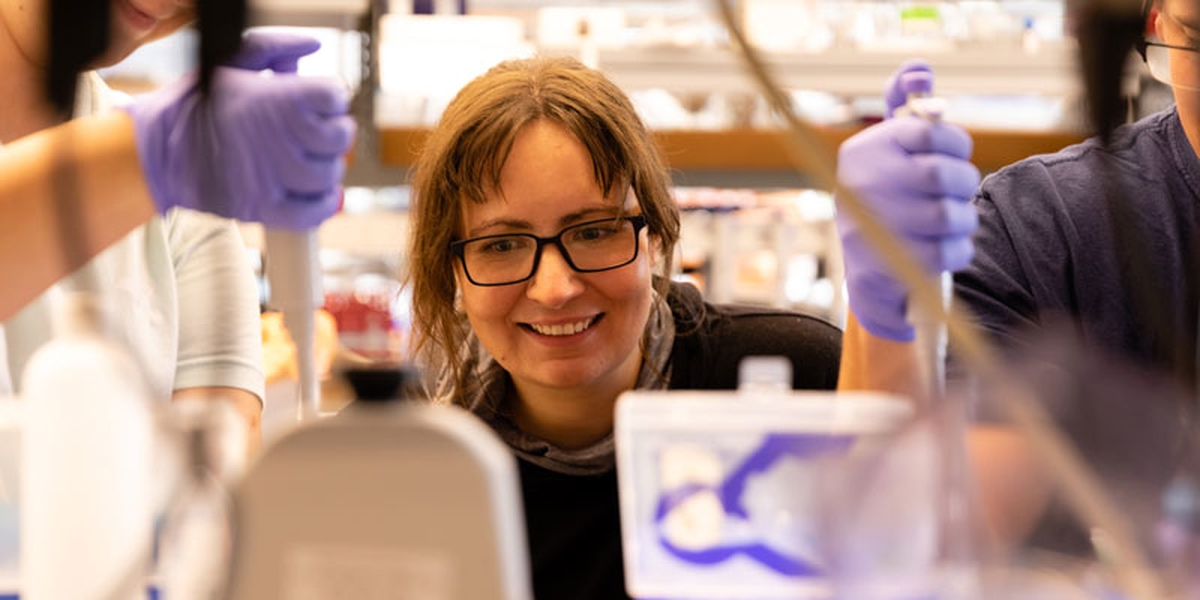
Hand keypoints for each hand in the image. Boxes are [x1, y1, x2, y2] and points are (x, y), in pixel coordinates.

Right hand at [125, 32, 355, 228]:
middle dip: (333, 132)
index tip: (319, 102)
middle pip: (338, 138)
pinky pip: (311, 213)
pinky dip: (321, 204)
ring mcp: (271, 176)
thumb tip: (312, 45)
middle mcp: (277, 137)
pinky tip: (313, 191)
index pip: (334, 96)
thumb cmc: (197, 104)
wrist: (157, 150)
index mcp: (274, 98)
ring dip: (325, 167)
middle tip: (316, 133)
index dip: (331, 98)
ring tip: (306, 159)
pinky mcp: (262, 208)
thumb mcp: (230, 61)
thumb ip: (274, 46)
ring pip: (328, 174)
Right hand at [836, 67, 979, 341]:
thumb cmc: (887, 191)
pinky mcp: (894, 264)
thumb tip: (919, 69)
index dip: (955, 142)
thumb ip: (906, 104)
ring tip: (954, 217)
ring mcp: (876, 227)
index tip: (955, 152)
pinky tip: (947, 243)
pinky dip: (959, 247)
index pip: (929, 131)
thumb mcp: (890, 145)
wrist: (869, 265)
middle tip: (960, 188)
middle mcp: (863, 185)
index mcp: (864, 150)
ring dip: (963, 216)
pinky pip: (951, 250)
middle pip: (944, 175)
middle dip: (964, 182)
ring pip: (950, 215)